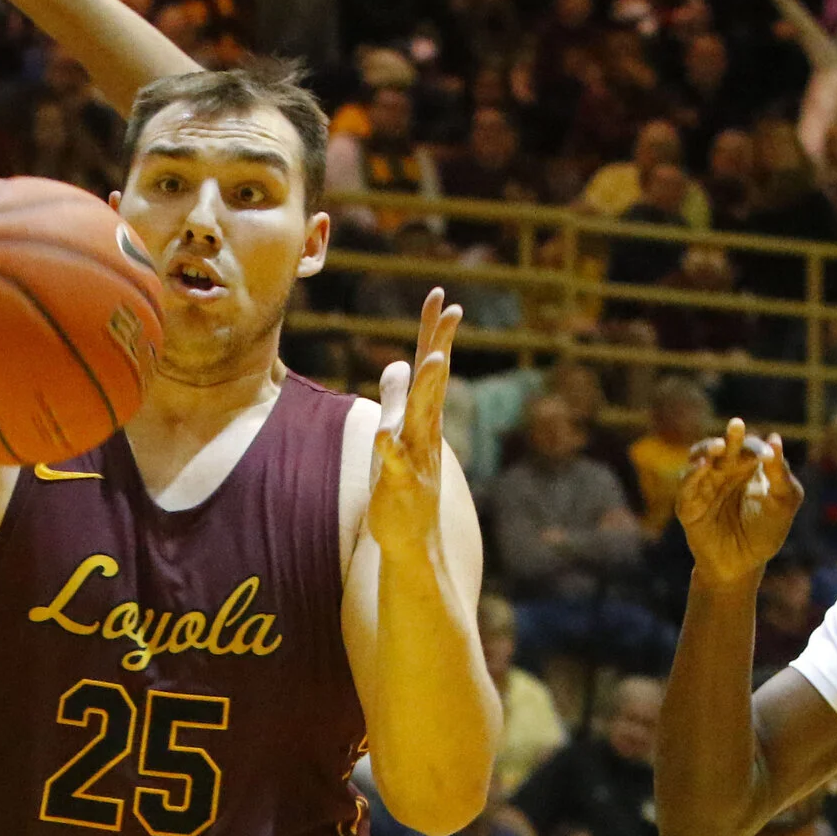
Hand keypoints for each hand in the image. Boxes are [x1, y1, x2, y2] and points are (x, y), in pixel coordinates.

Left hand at [367, 289, 464, 552]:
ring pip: (423, 418)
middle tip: (452, 311)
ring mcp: (416, 457)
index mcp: (424, 417)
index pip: (430, 365)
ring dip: (427, 389)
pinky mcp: (401, 484)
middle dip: (441, 345)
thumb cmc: (403, 484)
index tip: (440, 295)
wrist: (412, 540)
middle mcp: (426, 431)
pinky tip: (384, 433)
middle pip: (434, 382)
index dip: (433, 332)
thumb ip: (397, 398)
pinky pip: (396, 464)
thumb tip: (396, 362)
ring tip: (430, 359)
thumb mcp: (396, 433)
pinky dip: (391, 448)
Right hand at [674, 418, 802, 587]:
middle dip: (731, 437)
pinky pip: (687, 484)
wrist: (743, 565)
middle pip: (724, 446)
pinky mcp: (688, 503)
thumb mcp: (782, 502)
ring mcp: (704, 485)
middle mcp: (724, 470)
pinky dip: (692, 473)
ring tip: (718, 447)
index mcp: (748, 466)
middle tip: (737, 425)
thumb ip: (780, 474)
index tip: (766, 456)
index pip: (750, 447)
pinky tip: (702, 465)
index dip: (757, 448)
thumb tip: (775, 438)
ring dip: (706, 449)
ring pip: (699, 457)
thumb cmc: (766, 531)